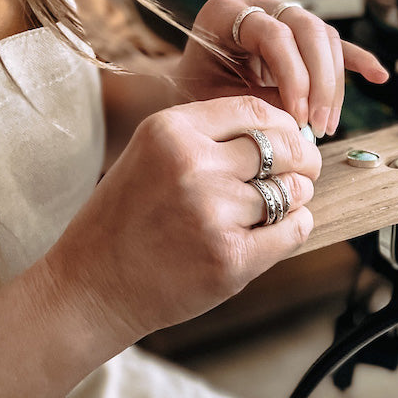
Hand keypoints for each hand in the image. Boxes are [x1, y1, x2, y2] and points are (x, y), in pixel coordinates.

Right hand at [43, 96, 318, 340]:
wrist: (90, 287)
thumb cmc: (128, 217)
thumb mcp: (154, 154)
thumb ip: (212, 137)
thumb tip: (289, 130)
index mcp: (172, 131)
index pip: (256, 111)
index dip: (286, 124)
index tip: (294, 138)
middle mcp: (193, 165)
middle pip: (283, 148)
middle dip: (305, 158)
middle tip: (308, 169)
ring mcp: (212, 213)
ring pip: (290, 191)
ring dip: (296, 197)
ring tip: (281, 205)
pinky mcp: (230, 257)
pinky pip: (293, 231)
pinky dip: (297, 228)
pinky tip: (282, 229)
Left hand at [175, 0, 388, 137]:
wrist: (185, 87)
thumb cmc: (194, 93)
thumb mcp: (216, 100)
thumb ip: (258, 103)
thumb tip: (302, 121)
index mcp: (224, 12)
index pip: (275, 35)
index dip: (293, 77)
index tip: (297, 119)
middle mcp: (256, 4)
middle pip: (308, 30)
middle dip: (320, 82)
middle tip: (319, 125)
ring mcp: (280, 14)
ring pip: (325, 38)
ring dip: (334, 84)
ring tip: (327, 124)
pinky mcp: (299, 35)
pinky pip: (334, 44)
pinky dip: (356, 60)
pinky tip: (378, 75)